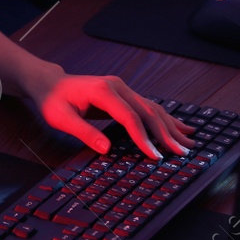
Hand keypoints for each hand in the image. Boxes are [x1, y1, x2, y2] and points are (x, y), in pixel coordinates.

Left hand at [31, 73, 193, 160]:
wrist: (50, 83)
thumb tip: (107, 150)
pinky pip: (148, 107)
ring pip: (152, 108)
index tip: (155, 156)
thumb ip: (84, 133)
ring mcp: (123, 88)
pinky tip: (181, 127)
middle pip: (147, 111)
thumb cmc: (53, 101)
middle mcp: (118, 86)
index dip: (143, 138)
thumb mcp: (61, 119)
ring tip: (189, 142)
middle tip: (182, 153)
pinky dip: (165, 119)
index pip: (129, 117)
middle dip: (166, 134)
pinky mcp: (125, 94)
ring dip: (171, 126)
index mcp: (103, 91)